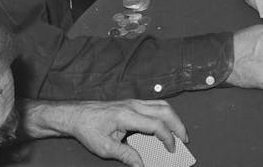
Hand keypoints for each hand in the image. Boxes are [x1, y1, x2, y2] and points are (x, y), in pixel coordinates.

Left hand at [59, 99, 187, 166]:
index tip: (171, 150)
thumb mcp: (105, 147)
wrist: (78, 115)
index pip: (156, 124)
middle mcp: (134, 106)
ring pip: (163, 105)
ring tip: (179, 133)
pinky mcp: (133, 103)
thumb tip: (142, 164)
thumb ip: (126, 155)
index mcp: (127, 116)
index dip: (167, 138)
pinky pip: (155, 105)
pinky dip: (166, 114)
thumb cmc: (89, 129)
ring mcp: (134, 102)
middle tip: (184, 140)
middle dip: (178, 125)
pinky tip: (166, 125)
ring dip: (174, 118)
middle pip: (165, 111)